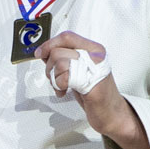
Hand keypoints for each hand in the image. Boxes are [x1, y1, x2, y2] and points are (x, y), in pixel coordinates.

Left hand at [35, 31, 149, 148]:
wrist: (109, 112)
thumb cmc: (91, 91)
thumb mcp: (76, 68)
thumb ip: (63, 58)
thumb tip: (43, 51)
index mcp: (93, 48)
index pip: (66, 36)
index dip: (49, 44)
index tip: (40, 54)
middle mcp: (95, 55)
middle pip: (58, 51)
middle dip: (49, 67)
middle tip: (55, 78)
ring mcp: (95, 69)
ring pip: (60, 63)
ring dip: (54, 78)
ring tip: (61, 86)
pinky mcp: (92, 84)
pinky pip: (65, 78)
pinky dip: (59, 86)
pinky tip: (64, 92)